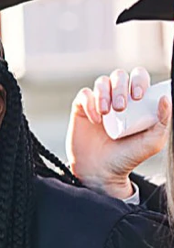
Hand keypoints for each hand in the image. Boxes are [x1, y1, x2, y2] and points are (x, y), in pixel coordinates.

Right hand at [67, 67, 168, 197]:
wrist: (101, 172)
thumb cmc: (128, 157)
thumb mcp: (153, 142)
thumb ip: (163, 121)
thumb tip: (166, 98)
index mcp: (137, 101)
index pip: (138, 78)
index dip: (139, 80)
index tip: (139, 95)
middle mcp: (117, 98)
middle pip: (119, 76)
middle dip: (120, 87)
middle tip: (121, 107)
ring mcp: (98, 102)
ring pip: (101, 82)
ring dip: (104, 94)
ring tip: (107, 113)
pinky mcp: (81, 109)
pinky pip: (84, 95)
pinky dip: (89, 103)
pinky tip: (95, 120)